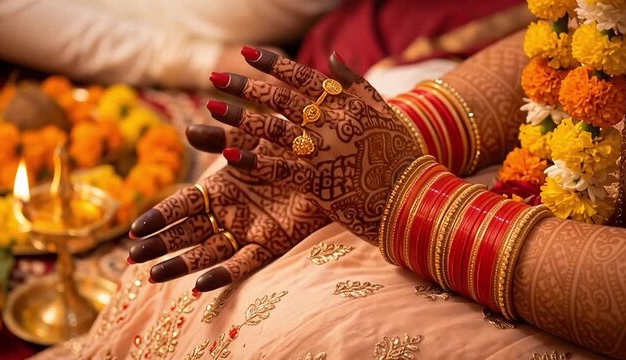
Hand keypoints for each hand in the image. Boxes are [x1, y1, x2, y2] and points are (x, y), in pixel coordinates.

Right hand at [128, 127, 328, 291]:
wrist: (327, 165)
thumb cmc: (288, 150)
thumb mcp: (253, 141)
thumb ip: (224, 139)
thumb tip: (188, 131)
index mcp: (220, 189)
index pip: (183, 205)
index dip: (160, 216)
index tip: (136, 228)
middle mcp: (229, 213)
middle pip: (188, 232)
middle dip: (161, 244)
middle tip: (133, 258)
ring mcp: (247, 231)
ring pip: (208, 252)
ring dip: (181, 263)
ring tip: (153, 275)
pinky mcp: (270, 245)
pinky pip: (244, 263)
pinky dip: (223, 274)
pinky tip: (201, 284)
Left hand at [207, 48, 420, 241]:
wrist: (414, 197)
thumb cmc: (401, 154)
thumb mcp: (383, 110)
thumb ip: (355, 83)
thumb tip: (331, 56)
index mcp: (347, 103)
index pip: (303, 77)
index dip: (272, 63)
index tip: (246, 53)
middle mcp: (332, 122)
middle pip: (280, 99)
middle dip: (246, 86)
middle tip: (216, 78)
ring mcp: (324, 151)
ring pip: (274, 129)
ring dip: (240, 118)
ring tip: (210, 108)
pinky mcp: (318, 181)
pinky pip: (279, 168)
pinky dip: (254, 160)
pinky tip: (229, 154)